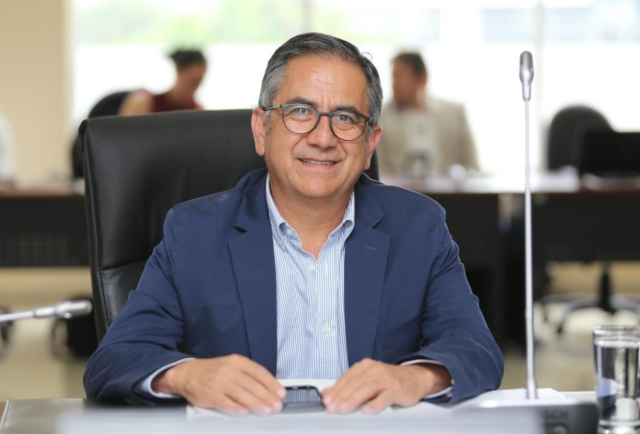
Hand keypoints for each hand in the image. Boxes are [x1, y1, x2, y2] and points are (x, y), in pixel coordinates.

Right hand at [152, 355, 285, 416]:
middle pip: (252, 385)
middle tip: (276, 406)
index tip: (280, 393)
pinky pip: (226, 403)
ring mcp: (220, 382)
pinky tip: (245, 414)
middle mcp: (229, 370)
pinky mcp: (210, 395)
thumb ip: (248, 376)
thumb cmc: (213, 371)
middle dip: (267, 397)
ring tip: (267, 411)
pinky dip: (236, 409)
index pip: (259, 372)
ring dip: (257, 404)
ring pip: (242, 394)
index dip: (271, 383)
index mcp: (237, 362)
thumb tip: (268, 389)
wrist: (187, 374)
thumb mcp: (231, 366)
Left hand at [321, 359, 450, 414]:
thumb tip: (326, 394)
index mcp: (365, 367)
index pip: (347, 378)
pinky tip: (367, 410)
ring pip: (367, 389)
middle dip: (342, 396)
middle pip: (355, 384)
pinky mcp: (397, 389)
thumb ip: (347, 386)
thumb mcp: (366, 379)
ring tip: (343, 409)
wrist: (414, 378)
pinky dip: (375, 404)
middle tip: (332, 407)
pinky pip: (384, 397)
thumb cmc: (387, 381)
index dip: (336, 390)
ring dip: (353, 400)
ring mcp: (386, 379)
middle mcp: (374, 370)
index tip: (326, 400)